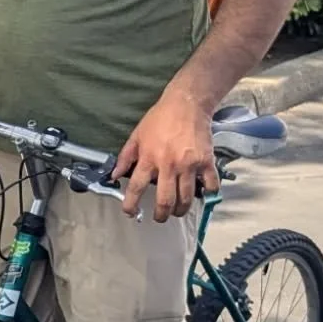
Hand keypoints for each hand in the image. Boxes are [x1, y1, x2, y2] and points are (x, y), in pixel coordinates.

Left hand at [113, 92, 219, 221]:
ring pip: (186, 198)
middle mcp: (169, 165)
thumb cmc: (160, 118)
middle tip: (160, 217)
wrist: (187, 104)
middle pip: (165, 200)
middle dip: (161, 215)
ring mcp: (189, 165)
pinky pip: (209, 185)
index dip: (131, 204)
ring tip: (177, 210)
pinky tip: (201, 194)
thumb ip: (125, 157)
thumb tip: (114, 175)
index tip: (130, 212)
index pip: (136, 187)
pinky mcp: (206, 162)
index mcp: (149, 158)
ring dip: (181, 209)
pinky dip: (207, 194)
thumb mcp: (137, 135)